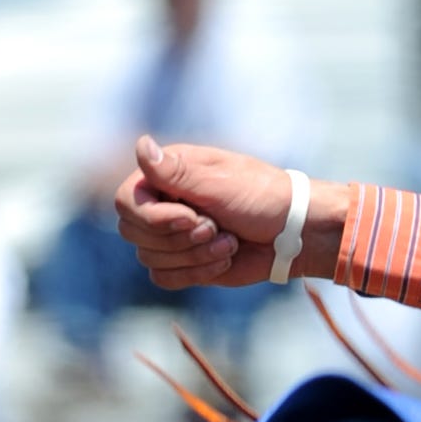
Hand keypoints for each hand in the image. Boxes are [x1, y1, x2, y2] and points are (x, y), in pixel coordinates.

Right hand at [115, 136, 348, 289]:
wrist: (294, 233)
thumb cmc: (262, 197)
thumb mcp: (219, 182)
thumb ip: (175, 172)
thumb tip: (141, 143)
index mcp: (166, 175)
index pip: (126, 202)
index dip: (153, 217)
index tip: (190, 217)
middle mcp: (162, 203)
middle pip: (133, 232)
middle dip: (180, 238)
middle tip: (218, 228)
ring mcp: (171, 234)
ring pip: (150, 258)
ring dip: (195, 255)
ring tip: (230, 242)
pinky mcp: (183, 262)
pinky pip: (164, 278)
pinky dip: (196, 273)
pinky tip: (224, 259)